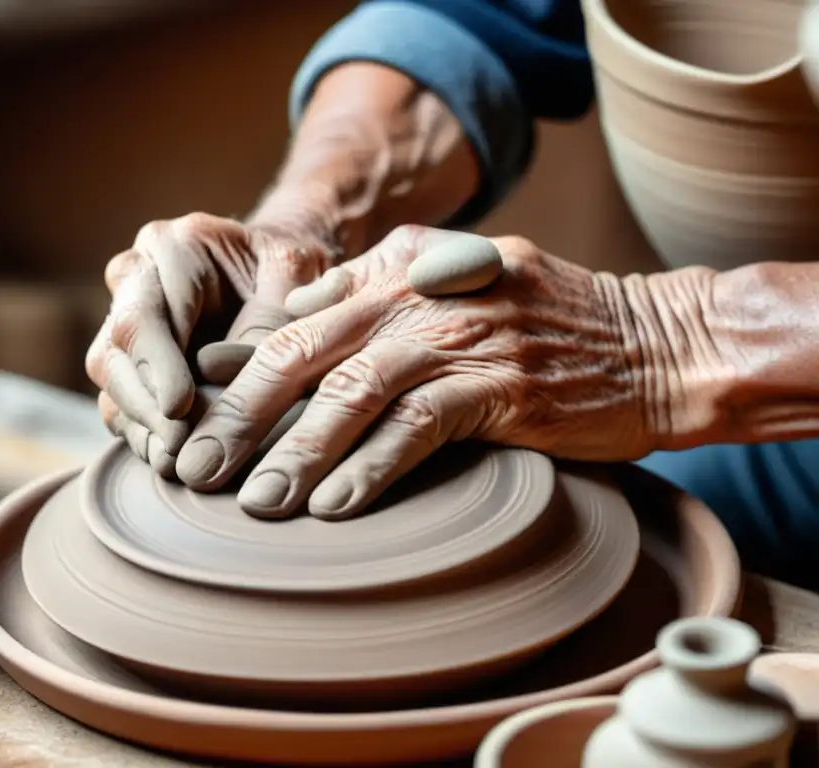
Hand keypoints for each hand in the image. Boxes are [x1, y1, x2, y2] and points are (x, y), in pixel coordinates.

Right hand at [85, 213, 337, 475]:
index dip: (158, 365)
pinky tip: (172, 459)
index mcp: (173, 246)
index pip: (146, 312)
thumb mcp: (296, 280)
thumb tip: (237, 383)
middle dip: (146, 404)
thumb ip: (270, 322)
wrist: (281, 274)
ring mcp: (125, 319)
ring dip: (142, 425)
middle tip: (179, 448)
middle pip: (117, 349)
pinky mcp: (128, 360)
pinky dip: (144, 433)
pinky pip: (120, 401)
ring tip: (176, 462)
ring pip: (111, 380)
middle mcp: (136, 278)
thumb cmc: (293, 272)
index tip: (180, 408)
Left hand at [174, 226, 687, 519]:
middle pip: (305, 354)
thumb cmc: (544, 328)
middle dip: (242, 418)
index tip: (192, 422)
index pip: (294, 322)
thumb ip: (370, 299)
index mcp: (398, 266)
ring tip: (256, 502)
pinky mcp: (500, 383)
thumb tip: (286, 327)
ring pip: (352, 392)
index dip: (236, 375)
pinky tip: (335, 506)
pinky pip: (419, 427)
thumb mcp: (453, 289)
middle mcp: (419, 291)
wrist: (655, 344)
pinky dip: (373, 468)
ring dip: (296, 452)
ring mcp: (461, 334)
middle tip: (196, 470)